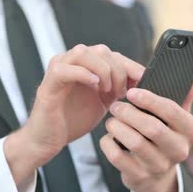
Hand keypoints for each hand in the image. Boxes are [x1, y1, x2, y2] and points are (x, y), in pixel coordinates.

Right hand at [5, 44, 143, 184]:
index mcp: (85, 65)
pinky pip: (64, 69)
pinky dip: (83, 74)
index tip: (144, 81)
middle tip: (122, 93)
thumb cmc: (73, 120)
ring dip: (102, 70)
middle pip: (101, 50)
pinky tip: (95, 86)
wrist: (48, 141)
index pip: (113, 54)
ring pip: (83, 52)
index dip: (131, 66)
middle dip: (118, 70)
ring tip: (108, 91)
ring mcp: (58, 70)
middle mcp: (71, 62)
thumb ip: (119, 88)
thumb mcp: (104, 102)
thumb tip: (143, 82)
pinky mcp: (48, 84)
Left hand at [100, 74, 192, 191]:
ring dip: (117, 126)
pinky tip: (108, 136)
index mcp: (192, 132)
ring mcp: (160, 167)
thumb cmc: (165, 136)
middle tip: (116, 106)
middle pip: (152, 128)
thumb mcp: (178, 119)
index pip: (172, 111)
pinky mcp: (140, 177)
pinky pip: (118, 157)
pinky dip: (108, 143)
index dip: (150, 100)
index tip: (132, 92)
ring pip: (134, 142)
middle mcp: (180, 151)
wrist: (156, 177)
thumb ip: (185, 96)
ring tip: (111, 120)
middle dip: (130, 113)